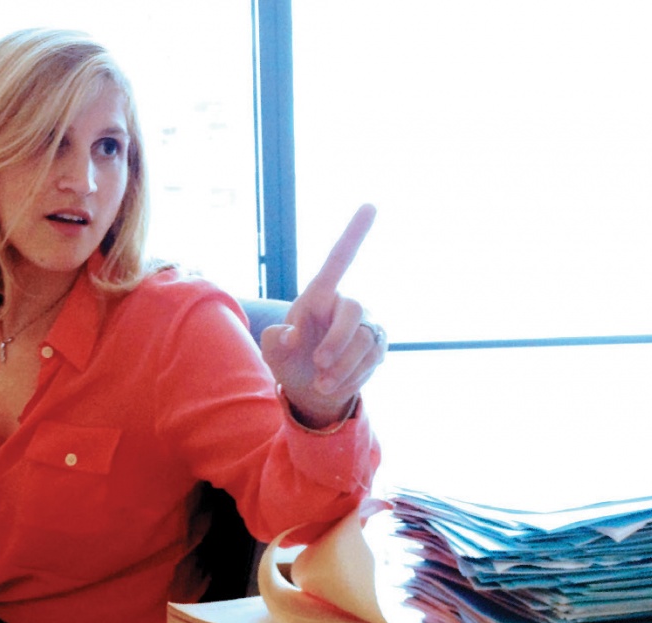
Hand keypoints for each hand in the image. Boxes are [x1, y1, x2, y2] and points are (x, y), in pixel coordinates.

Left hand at [261, 204, 384, 427]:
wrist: (312, 388)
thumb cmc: (289, 359)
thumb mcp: (273, 352)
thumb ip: (274, 342)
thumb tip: (290, 337)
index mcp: (319, 295)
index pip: (339, 259)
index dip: (354, 233)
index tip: (370, 205)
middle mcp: (345, 305)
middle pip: (353, 311)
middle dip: (338, 341)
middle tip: (318, 364)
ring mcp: (365, 325)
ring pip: (364, 342)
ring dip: (342, 368)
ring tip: (321, 384)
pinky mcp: (378, 346)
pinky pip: (372, 360)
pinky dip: (351, 378)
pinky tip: (334, 385)